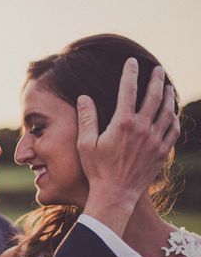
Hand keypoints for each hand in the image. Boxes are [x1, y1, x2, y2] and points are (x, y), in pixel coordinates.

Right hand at [77, 58, 179, 235]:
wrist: (115, 195)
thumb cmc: (97, 170)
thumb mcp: (85, 144)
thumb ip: (86, 118)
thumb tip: (84, 97)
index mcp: (123, 123)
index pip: (128, 90)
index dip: (130, 73)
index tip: (132, 62)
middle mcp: (142, 128)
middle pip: (153, 96)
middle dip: (155, 79)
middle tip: (157, 69)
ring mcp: (155, 140)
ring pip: (167, 111)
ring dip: (168, 96)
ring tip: (167, 87)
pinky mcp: (162, 152)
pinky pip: (173, 130)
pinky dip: (174, 118)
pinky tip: (171, 114)